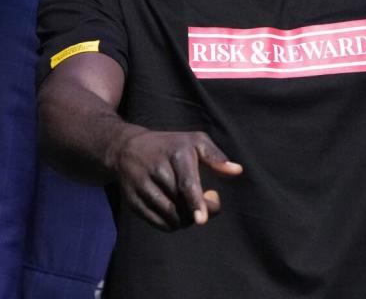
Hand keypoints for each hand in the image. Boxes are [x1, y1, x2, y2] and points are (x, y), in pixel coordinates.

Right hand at [109, 128, 242, 230]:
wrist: (127, 148)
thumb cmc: (171, 146)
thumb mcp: (195, 141)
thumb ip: (216, 157)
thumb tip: (238, 171)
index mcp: (177, 154)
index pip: (186, 183)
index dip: (195, 202)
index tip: (202, 219)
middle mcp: (157, 170)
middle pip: (181, 203)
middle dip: (198, 210)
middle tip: (208, 199)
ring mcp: (142, 186)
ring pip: (169, 215)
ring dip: (186, 219)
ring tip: (192, 206)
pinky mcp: (133, 200)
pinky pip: (156, 222)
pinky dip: (171, 224)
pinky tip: (177, 212)